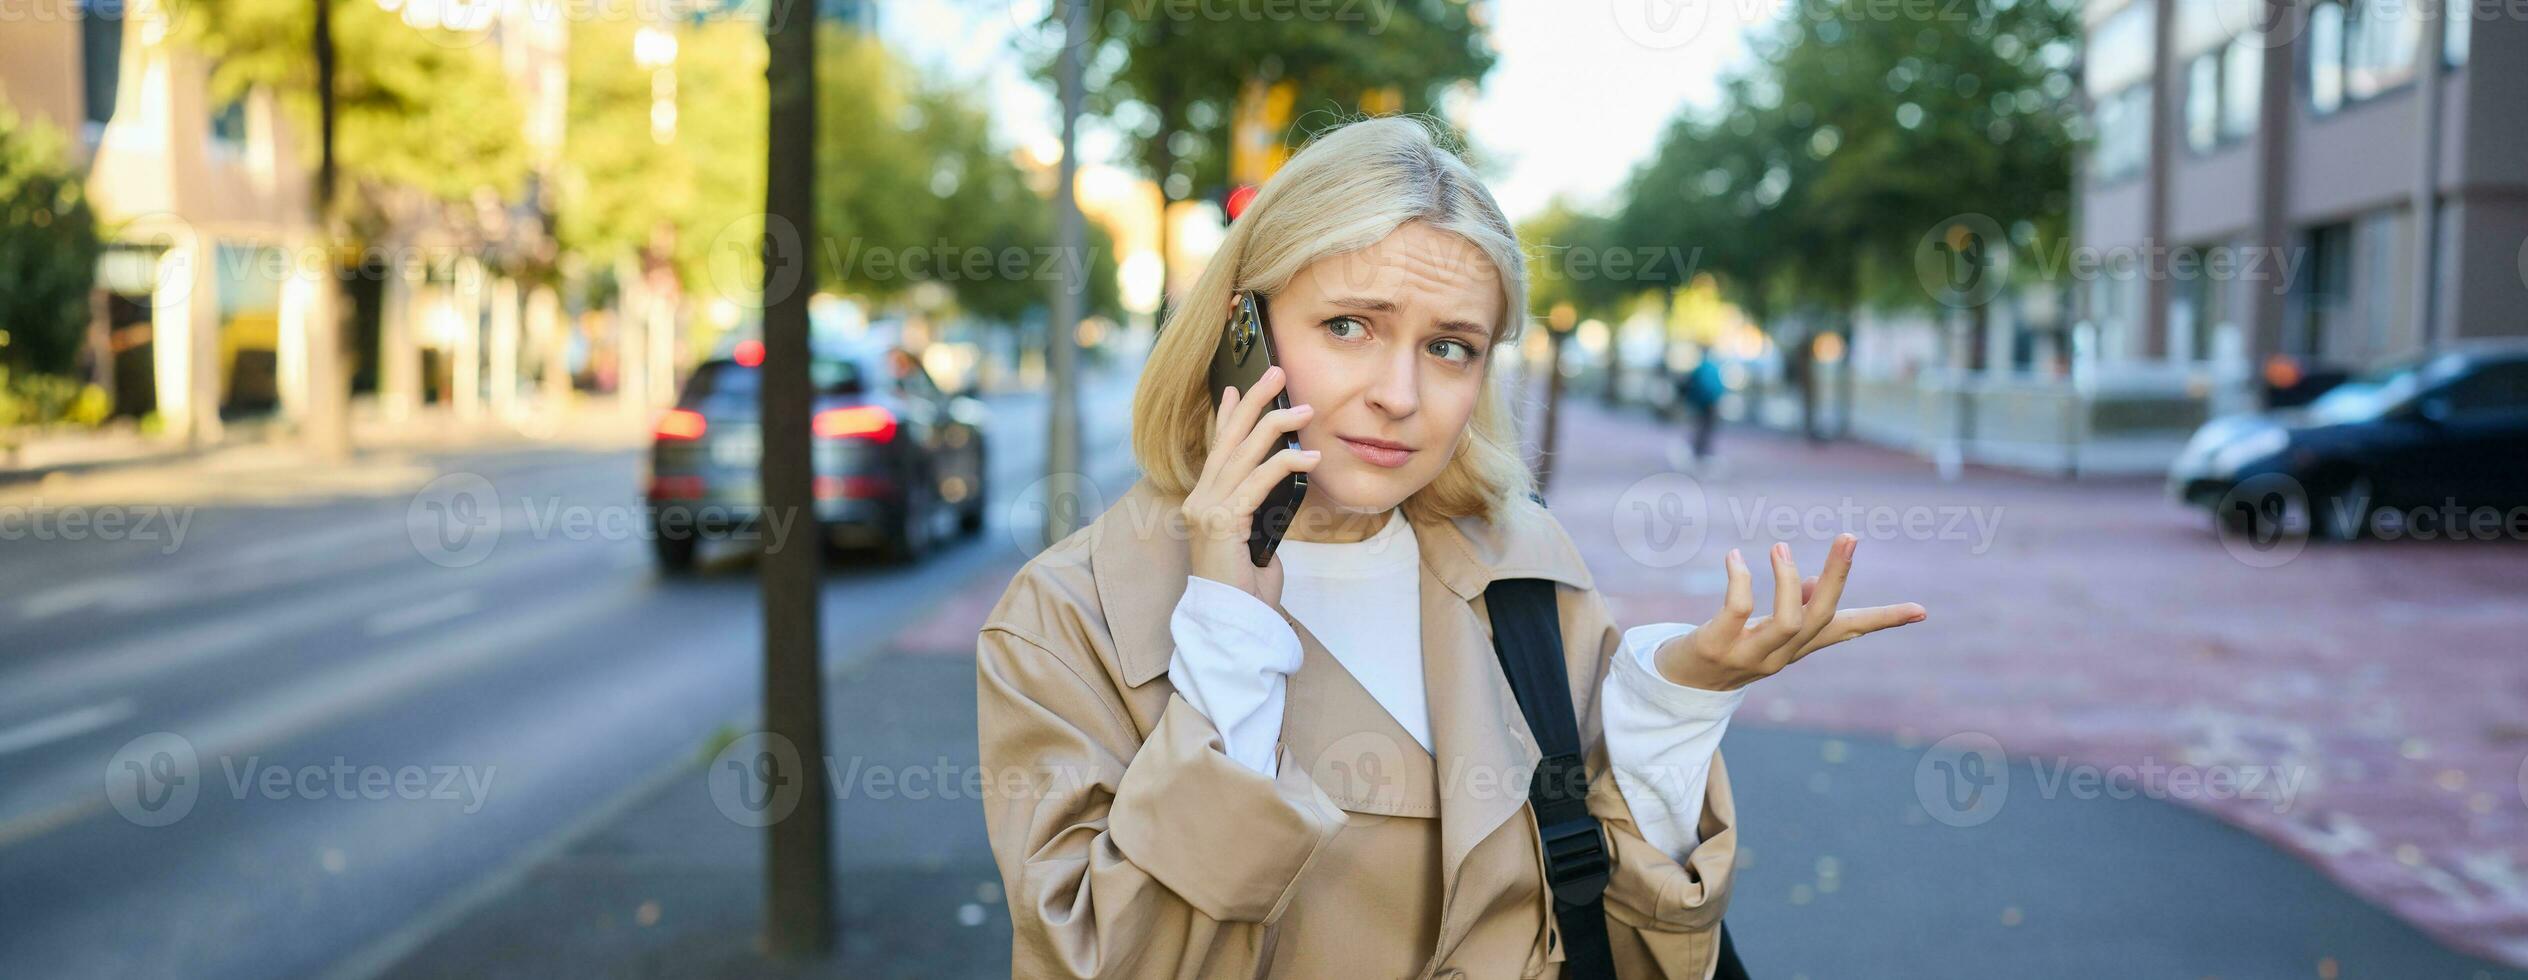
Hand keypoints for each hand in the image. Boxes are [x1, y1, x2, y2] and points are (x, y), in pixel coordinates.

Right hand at [1183, 364, 1318, 605]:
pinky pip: (1259, 482)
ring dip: (1277, 425)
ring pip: (1244, 453)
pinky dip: (1286, 465)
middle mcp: (1200, 500)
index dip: (1227, 416)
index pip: (1216, 449)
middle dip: (1254, 402)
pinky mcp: (1223, 521)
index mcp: (1205, 502)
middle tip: (1276, 372)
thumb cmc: (1247, 588)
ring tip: (1305, 408)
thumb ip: (1260, 510)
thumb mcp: (1257, 538)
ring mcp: (1208, 509)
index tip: (1235, 388)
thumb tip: (1281, 485)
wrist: (1234, 623)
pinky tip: (1310, 457)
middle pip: (1229, 439)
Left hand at [1653, 533, 1926, 690]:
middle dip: (1839, 575)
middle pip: (1823, 617)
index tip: (1921, 611)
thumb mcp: (1764, 630)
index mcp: (1797, 647)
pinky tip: (1736, 558)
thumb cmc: (1725, 647)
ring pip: (1789, 620)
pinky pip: (1739, 610)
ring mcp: (1749, 654)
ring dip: (1789, 580)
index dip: (1885, 620)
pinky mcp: (1717, 646)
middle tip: (1848, 536)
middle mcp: (1780, 655)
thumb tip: (1814, 584)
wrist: (1676, 686)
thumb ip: (1793, 606)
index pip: (1848, 630)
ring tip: (1780, 548)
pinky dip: (1741, 580)